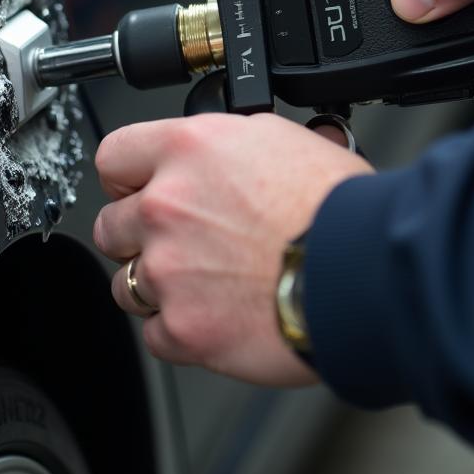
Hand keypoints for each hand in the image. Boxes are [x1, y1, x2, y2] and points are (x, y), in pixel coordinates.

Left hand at [93, 113, 372, 384]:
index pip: (114, 155)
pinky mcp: (183, 327)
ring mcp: (168, 269)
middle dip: (140, 234)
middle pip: (111, 224)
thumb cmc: (338, 205)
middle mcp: (167, 204)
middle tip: (182, 241)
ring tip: (205, 283)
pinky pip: (156, 333)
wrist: (362, 268)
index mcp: (190, 149)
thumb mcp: (287, 140)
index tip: (136, 187)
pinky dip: (182, 330)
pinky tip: (219, 315)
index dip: (126, 175)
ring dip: (156, 285)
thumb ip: (237, 143)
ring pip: (126, 283)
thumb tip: (241, 142)